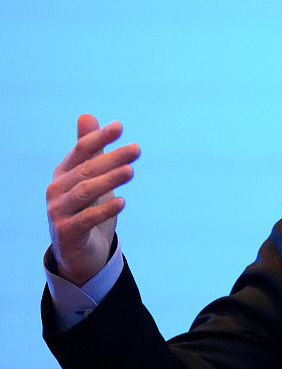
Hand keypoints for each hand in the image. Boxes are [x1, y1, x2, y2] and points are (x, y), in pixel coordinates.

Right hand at [46, 115, 140, 285]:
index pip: (81, 151)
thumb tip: (87, 116)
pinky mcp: (67, 233)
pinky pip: (86, 219)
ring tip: (131, 171)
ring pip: (85, 193)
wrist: (78, 252)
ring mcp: (59, 212)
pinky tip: (122, 202)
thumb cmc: (86, 209)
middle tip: (137, 149)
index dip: (98, 138)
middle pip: (86, 170)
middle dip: (112, 158)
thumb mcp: (89, 178)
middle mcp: (57, 191)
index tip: (120, 126)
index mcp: (63, 174)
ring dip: (109, 180)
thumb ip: (89, 150)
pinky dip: (103, 210)